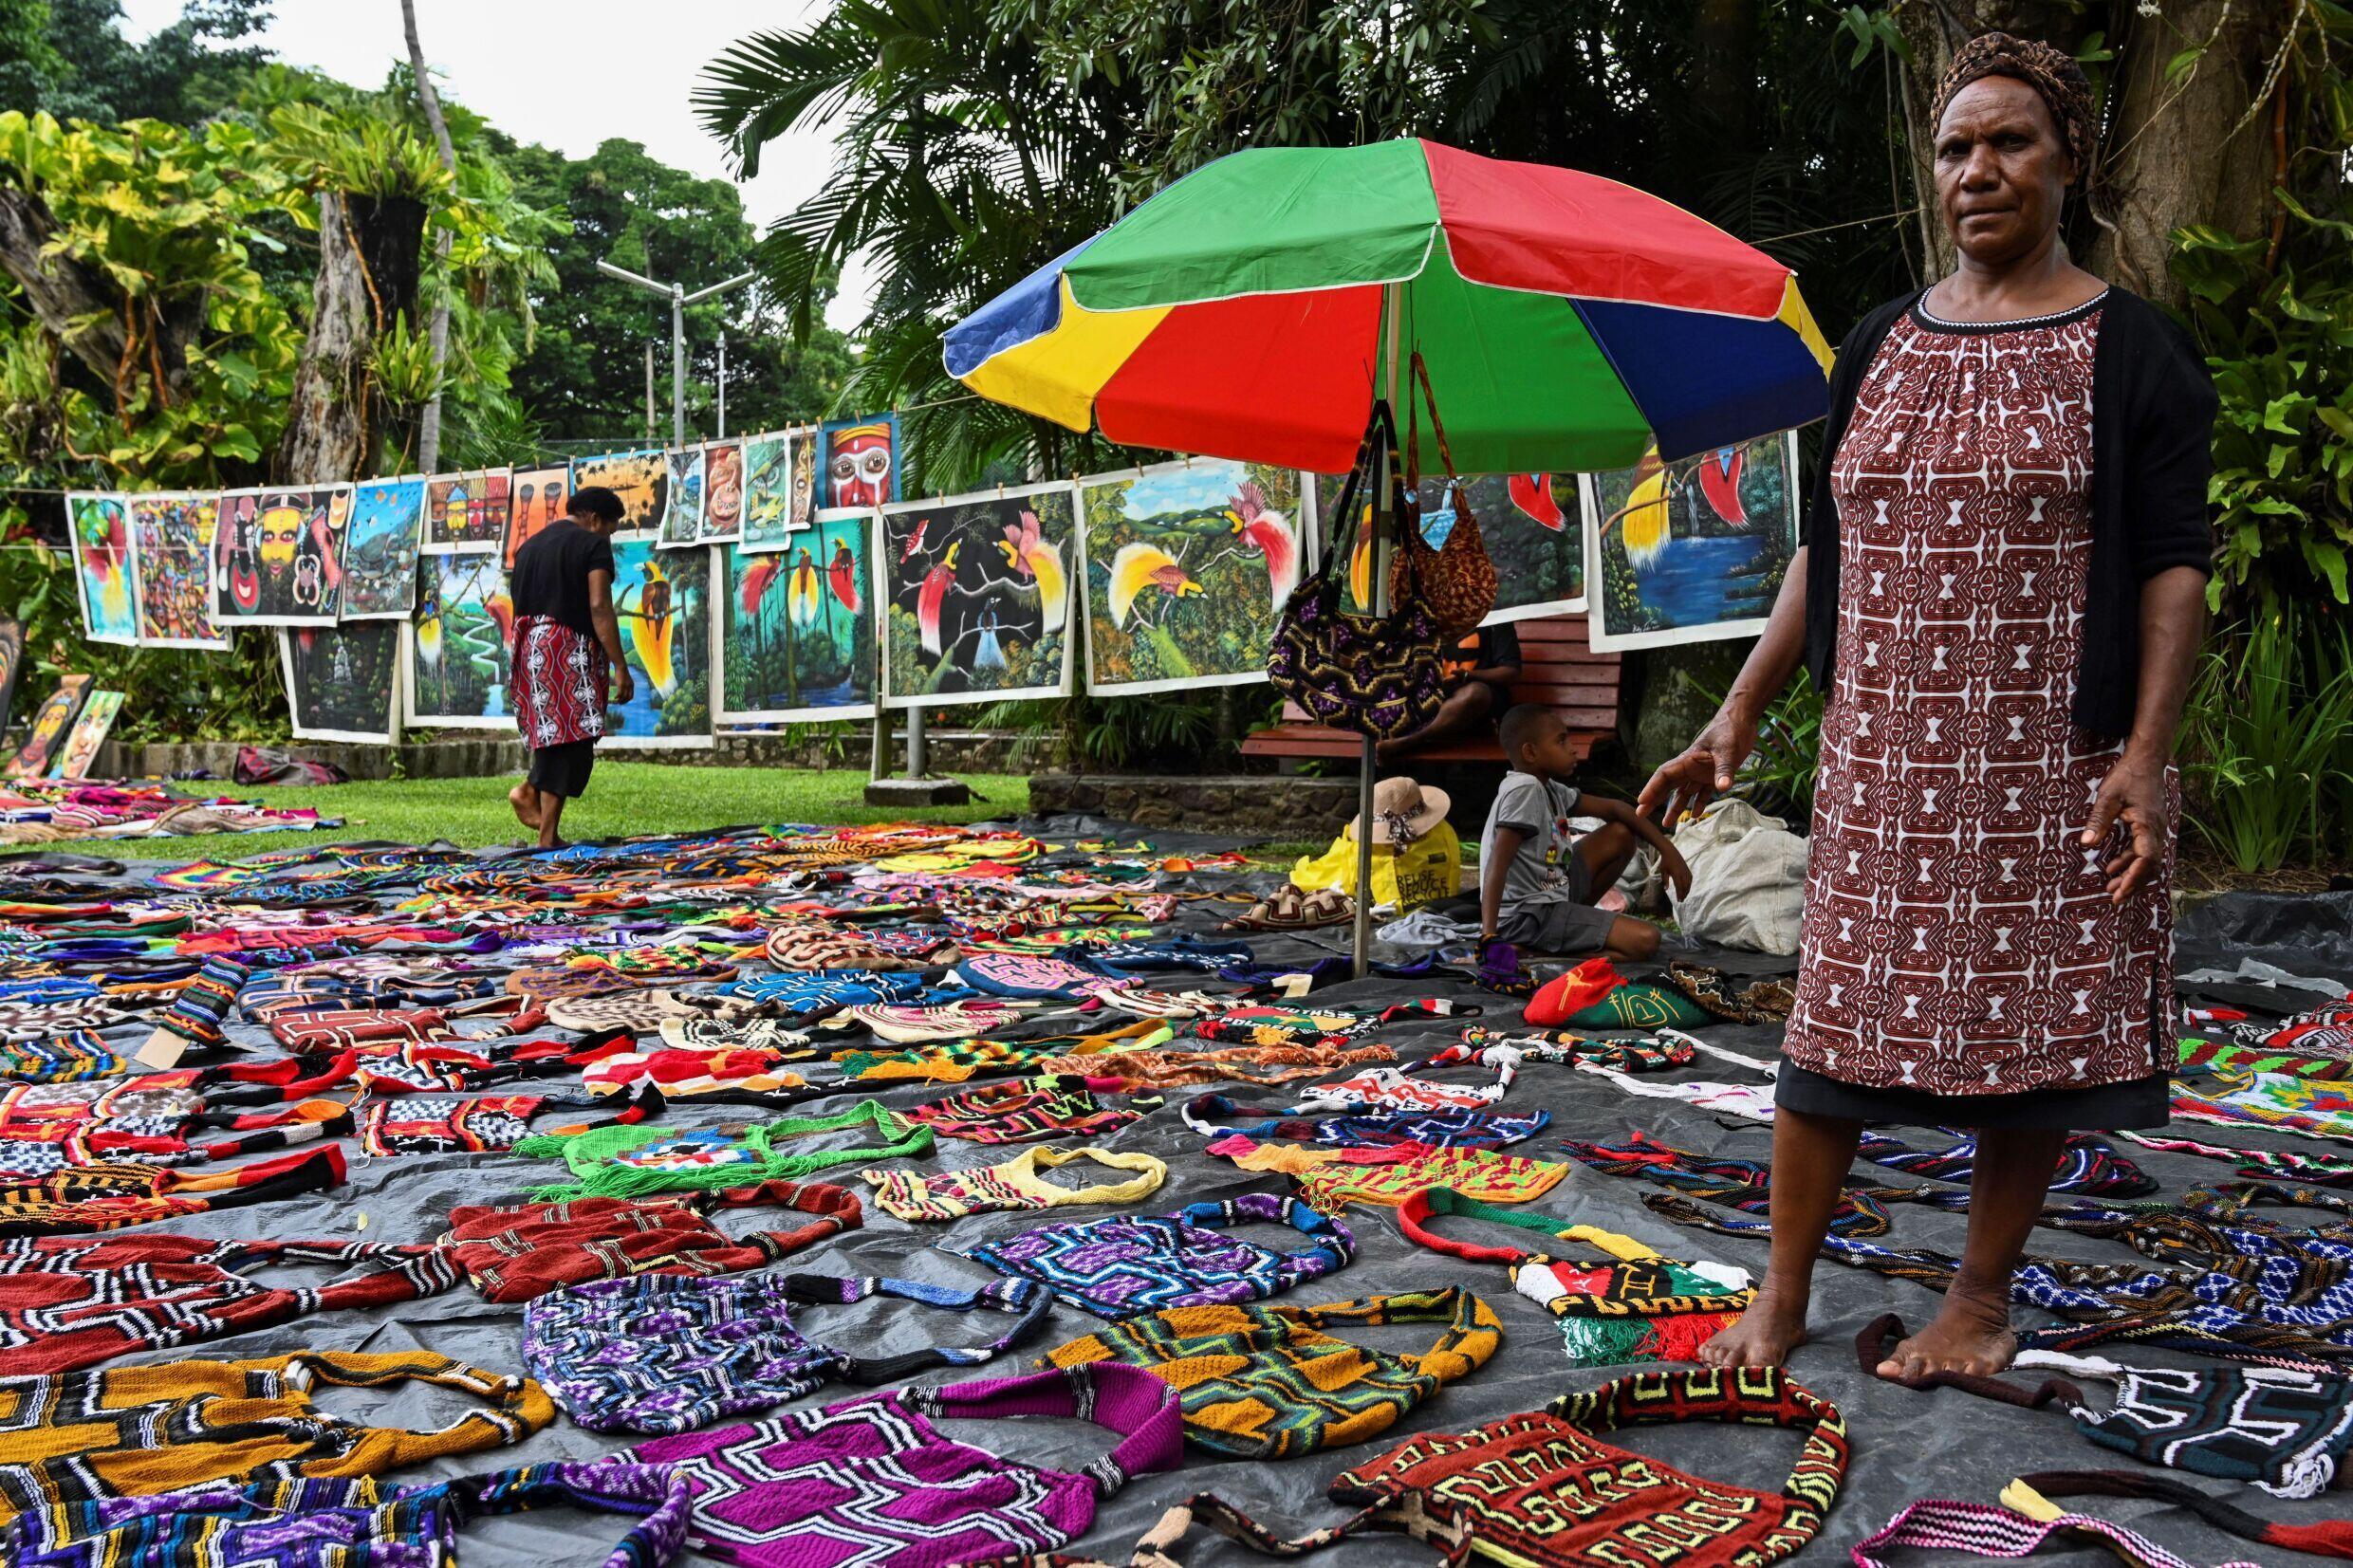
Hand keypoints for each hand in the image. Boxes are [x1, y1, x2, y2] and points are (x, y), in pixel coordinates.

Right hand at [611, 669, 634, 704]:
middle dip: (624, 702)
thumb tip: (620, 687)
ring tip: (615, 701)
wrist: (621, 666)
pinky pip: (620, 693)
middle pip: (628, 698)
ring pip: (624, 697)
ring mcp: (626, 686)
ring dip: (620, 700)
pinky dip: (618, 697)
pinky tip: (614, 698)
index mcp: (632, 685)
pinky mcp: (621, 684)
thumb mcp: (624, 679)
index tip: (622, 702)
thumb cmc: (621, 672)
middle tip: (618, 703)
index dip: (627, 700)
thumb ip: (624, 684)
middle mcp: (630, 686)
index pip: (631, 696)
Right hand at [1638, 708, 1758, 828]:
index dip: (1651, 789)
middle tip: (1641, 815)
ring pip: (1684, 792)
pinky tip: (1695, 814)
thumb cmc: (1730, 730)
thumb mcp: (1727, 750)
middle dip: (1654, 800)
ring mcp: (1702, 772)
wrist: (1741, 720)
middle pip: (1668, 786)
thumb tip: (1722, 788)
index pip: (1664, 776)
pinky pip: (1702, 792)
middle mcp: (1691, 768)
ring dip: (1675, 807)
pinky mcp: (1714, 774)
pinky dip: (1699, 802)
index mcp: (1688, 760)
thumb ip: (1724, 770)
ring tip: (1667, 824)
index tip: (1641, 802)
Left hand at [1661, 844, 1692, 901]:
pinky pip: (1690, 878)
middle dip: (1683, 894)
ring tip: (1684, 895)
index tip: (1679, 900)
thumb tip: (1666, 889)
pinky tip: (1687, 887)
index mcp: (1676, 874)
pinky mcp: (1687, 869)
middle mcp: (1682, 873)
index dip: (1679, 894)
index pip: (1679, 886)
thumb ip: (1665, 880)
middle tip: (1681, 900)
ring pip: (1689, 883)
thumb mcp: (1663, 871)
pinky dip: (1689, 884)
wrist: (1670, 851)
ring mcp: (1686, 871)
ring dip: (1687, 890)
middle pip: (1685, 886)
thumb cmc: (1665, 862)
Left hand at [2083, 750, 2169, 904]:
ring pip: (2147, 859)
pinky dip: (2130, 861)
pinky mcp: (2149, 826)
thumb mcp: (2108, 797)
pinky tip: (2113, 867)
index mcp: (2147, 825)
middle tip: (2115, 899)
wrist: (2146, 760)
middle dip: (2133, 883)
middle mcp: (2156, 830)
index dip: (2133, 878)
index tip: (2120, 893)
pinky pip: (2143, 850)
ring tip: (2111, 887)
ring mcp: (2155, 829)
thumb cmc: (2127, 776)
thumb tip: (2087, 845)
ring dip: (2130, 874)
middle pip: (2149, 865)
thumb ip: (2098, 821)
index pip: (2146, 859)